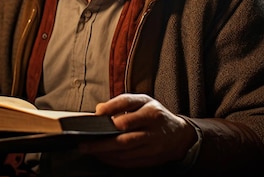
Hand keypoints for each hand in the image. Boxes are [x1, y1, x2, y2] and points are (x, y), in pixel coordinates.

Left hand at [79, 93, 196, 168]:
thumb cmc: (156, 115)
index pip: (128, 106)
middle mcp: (153, 128)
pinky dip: (113, 160)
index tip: (94, 115)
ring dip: (104, 153)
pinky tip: (102, 156)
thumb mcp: (143, 102)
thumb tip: (99, 109)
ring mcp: (152, 146)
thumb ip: (121, 103)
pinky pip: (129, 162)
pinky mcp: (151, 159)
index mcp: (150, 110)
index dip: (110, 109)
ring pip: (125, 152)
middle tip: (84, 143)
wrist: (179, 135)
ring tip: (89, 149)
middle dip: (101, 142)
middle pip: (124, 137)